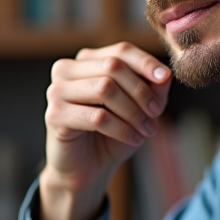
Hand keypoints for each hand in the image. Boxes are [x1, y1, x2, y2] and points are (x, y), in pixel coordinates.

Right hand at [40, 42, 170, 219]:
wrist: (88, 169)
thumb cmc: (112, 134)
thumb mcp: (139, 107)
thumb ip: (153, 87)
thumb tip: (164, 73)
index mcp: (86, 61)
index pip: (120, 51)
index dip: (145, 63)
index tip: (164, 78)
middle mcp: (66, 70)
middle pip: (113, 66)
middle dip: (140, 90)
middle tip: (156, 113)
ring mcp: (56, 91)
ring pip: (105, 88)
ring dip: (133, 111)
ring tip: (147, 130)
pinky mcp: (55, 115)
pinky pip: (97, 117)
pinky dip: (122, 128)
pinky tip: (134, 138)